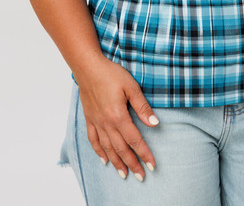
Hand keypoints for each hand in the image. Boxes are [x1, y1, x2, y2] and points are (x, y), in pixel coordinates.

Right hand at [74, 56, 159, 181]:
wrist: (88, 67)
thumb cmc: (111, 74)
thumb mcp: (131, 87)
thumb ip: (143, 106)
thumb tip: (155, 123)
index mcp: (118, 116)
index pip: (134, 140)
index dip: (144, 153)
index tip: (152, 165)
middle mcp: (106, 123)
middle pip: (121, 148)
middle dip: (132, 163)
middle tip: (140, 176)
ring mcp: (96, 122)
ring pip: (107, 148)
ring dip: (116, 162)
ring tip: (124, 174)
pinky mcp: (89, 119)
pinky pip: (93, 140)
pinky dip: (99, 152)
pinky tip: (104, 160)